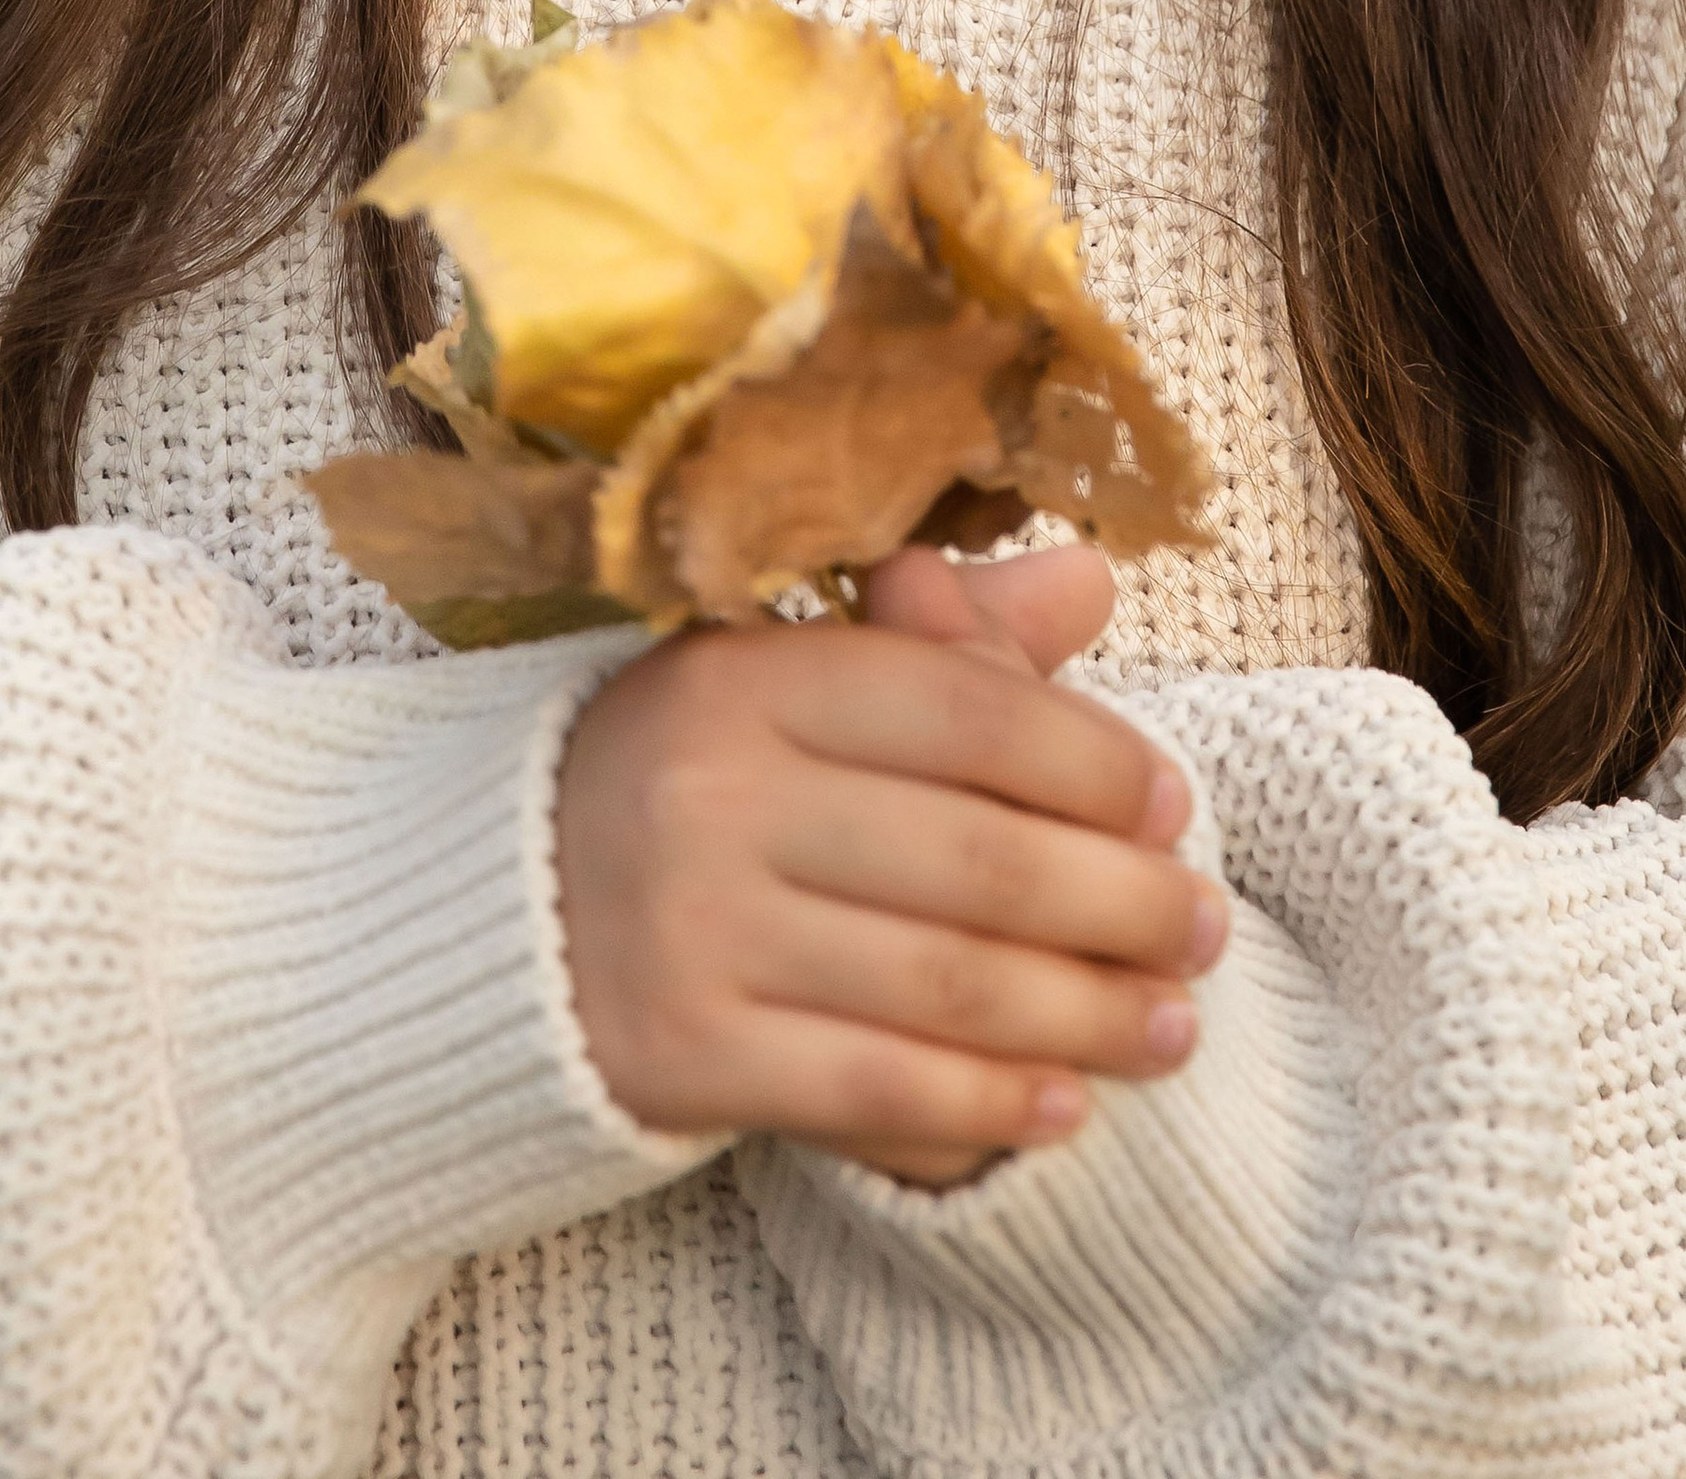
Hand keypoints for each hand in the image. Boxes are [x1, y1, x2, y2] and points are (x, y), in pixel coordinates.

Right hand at [555, 542, 1225, 1189]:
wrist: (480, 923)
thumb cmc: (682, 784)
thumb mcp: (785, 686)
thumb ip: (944, 647)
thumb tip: (1094, 578)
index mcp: (747, 676)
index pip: (966, 712)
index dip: (1093, 762)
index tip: (1174, 806)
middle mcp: (714, 791)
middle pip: (979, 859)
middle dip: (1122, 903)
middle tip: (1206, 928)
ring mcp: (693, 926)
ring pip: (946, 985)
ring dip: (1085, 1014)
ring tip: (1172, 1025)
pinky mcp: (682, 1051)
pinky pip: (874, 1089)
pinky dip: (986, 1107)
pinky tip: (1064, 1107)